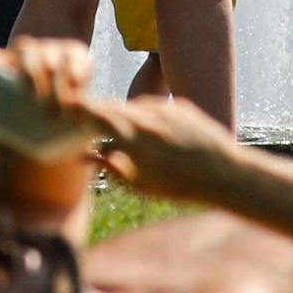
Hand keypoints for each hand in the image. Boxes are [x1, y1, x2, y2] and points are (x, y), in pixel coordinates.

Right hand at [79, 94, 239, 203]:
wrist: (225, 173)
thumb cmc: (179, 186)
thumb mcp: (140, 183)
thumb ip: (112, 166)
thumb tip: (87, 156)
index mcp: (133, 137)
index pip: (98, 115)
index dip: (80, 108)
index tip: (67, 105)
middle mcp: (148, 117)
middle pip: (114, 108)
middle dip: (99, 112)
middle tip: (84, 119)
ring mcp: (166, 109)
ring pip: (134, 107)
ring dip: (123, 116)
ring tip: (117, 131)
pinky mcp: (181, 107)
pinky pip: (154, 108)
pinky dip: (144, 116)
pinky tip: (148, 133)